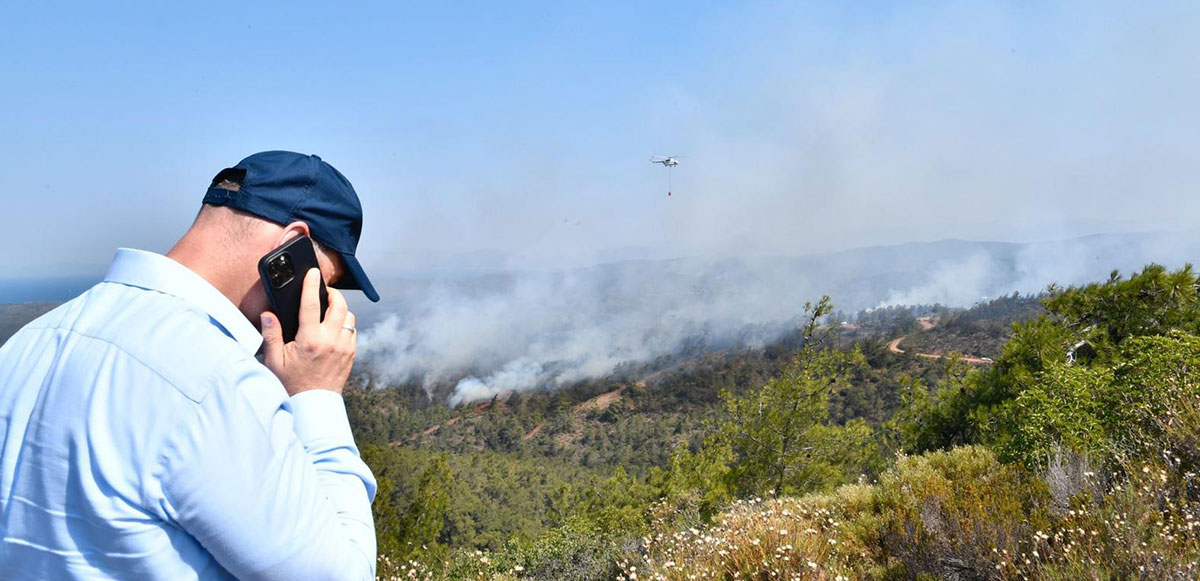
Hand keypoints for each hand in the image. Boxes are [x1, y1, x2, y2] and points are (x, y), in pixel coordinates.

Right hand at [261, 268, 356, 395]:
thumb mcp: (274, 360)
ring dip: (340, 310)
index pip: (311, 304)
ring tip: (328, 311)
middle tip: (324, 292)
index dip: (312, 285)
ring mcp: (344, 348)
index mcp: (310, 340)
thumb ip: (271, 334)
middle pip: (339, 305)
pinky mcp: (352, 354)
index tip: (313, 273)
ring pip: (350, 317)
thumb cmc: (291, 383)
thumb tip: (268, 314)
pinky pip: (353, 331)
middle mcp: (331, 341)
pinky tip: (334, 328)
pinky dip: (345, 325)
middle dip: (333, 293)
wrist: (312, 405)